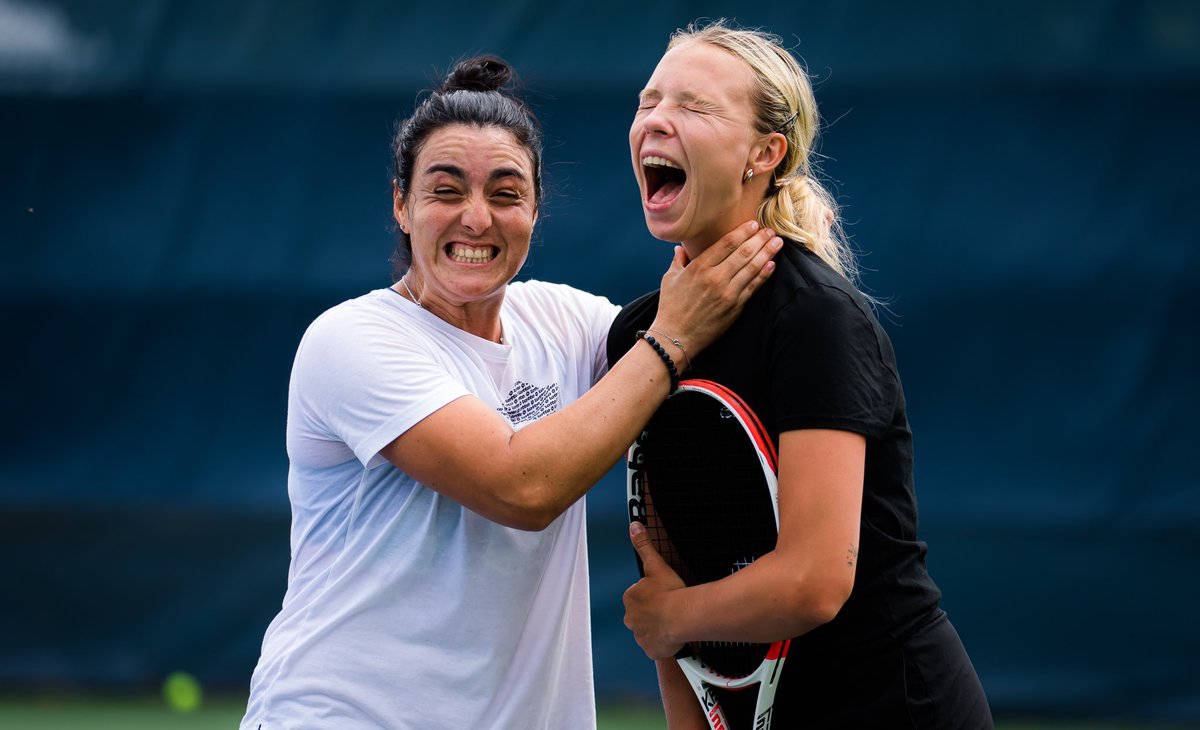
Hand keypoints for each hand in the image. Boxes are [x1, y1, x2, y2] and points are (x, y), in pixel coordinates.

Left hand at [623, 521, 687, 659]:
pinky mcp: (651, 650)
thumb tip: (634, 527)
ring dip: (658, 627)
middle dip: (653, 612)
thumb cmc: (670, 593)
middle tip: (669, 608)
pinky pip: (655, 647)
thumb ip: (643, 545)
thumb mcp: (655, 564)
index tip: (663, 595)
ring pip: (648, 630)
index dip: (652, 595)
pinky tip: (673, 637)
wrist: (682, 617)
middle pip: (641, 614)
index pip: (638, 596)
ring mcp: (640, 636)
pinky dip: (662, 643)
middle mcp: (631, 618)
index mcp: (631, 598)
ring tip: (673, 622)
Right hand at [651, 220, 782, 357]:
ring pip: (752, 267)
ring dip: (767, 253)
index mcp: (699, 267)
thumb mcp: (669, 279)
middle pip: (744, 252)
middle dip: (760, 239)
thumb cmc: (671, 308)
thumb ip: (678, 261)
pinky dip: (764, 274)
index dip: (743, 231)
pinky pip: (753, 287)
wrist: (675, 337)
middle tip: (770, 230)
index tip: (753, 224)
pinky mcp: (735, 307)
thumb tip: (680, 248)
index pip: (726, 243)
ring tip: (777, 242)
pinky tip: (772, 264)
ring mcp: (727, 293)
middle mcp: (715, 278)